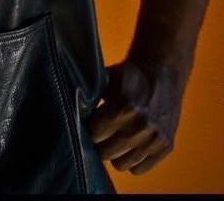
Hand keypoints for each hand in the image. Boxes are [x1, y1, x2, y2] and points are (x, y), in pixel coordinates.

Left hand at [86, 57, 187, 175]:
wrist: (161, 71)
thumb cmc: (129, 75)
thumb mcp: (106, 79)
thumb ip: (90, 97)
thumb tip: (74, 112)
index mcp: (124, 107)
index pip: (94, 134)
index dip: (89, 128)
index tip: (91, 122)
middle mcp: (140, 126)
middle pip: (105, 153)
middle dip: (100, 142)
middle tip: (101, 132)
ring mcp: (155, 139)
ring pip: (121, 164)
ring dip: (116, 153)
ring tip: (116, 138)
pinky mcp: (166, 146)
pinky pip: (139, 169)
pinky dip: (132, 160)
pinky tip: (130, 145)